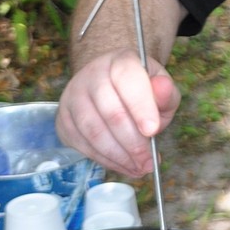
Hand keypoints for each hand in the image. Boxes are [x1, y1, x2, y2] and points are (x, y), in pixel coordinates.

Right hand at [56, 49, 180, 177]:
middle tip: (148, 162)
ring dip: (118, 156)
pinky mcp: (63, 119)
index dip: (140, 106)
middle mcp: (91, 75)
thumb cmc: (140, 90)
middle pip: (110, 111)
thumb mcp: (160, 88)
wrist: (110, 86)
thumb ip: (165, 92)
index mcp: (120, 61)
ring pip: (93, 132)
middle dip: (133, 142)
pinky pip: (82, 145)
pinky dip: (105, 160)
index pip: (127, 79)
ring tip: (138, 168)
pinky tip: (123, 165)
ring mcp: (73, 96)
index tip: (152, 131)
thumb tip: (163, 89)